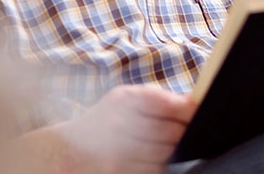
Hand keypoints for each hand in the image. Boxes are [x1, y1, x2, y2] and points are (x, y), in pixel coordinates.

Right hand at [60, 84, 196, 173]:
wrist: (68, 151)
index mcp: (124, 101)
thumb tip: (195, 101)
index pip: (167, 104)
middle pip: (171, 132)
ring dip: (168, 151)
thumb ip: (159, 98)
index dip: (187, 110)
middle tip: (175, 132)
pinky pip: (154, 171)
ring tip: (154, 145)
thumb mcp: (126, 100)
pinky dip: (156, 166)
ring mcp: (118, 152)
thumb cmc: (105, 121)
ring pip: (165, 154)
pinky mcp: (119, 172)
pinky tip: (145, 159)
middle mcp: (119, 125)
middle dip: (179, 133)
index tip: (195, 113)